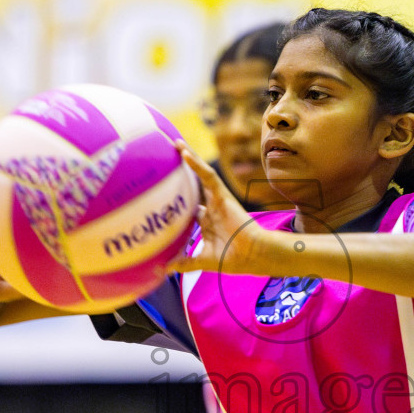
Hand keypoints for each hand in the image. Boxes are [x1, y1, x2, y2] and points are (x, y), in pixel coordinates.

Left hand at [166, 142, 278, 276]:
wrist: (251, 256)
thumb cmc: (232, 259)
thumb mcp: (202, 260)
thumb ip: (184, 263)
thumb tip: (162, 269)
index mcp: (207, 222)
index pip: (189, 205)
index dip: (177, 197)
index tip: (161, 191)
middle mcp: (211, 208)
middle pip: (193, 184)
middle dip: (182, 171)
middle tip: (167, 156)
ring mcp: (216, 200)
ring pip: (200, 173)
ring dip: (189, 158)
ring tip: (176, 143)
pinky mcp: (222, 195)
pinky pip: (208, 175)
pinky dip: (196, 164)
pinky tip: (184, 153)